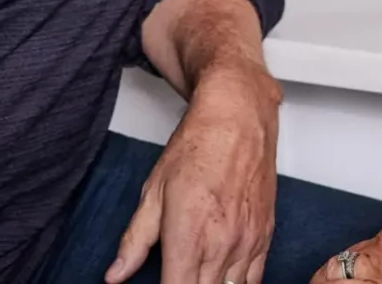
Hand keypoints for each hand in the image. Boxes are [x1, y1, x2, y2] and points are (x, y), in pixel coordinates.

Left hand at [106, 64, 279, 283]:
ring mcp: (248, 240)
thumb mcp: (154, 190)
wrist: (239, 115)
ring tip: (198, 278)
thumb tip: (116, 274)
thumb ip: (135, 239)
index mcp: (189, 237)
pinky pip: (255, 279)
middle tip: (177, 277)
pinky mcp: (265, 233)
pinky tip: (224, 280)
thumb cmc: (198, 144)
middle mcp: (222, 244)